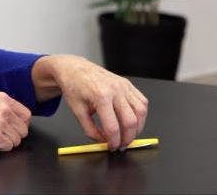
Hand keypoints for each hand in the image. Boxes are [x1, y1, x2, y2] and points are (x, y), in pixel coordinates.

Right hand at [0, 92, 30, 150]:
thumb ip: (3, 109)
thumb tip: (19, 120)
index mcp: (2, 98)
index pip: (26, 115)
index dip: (19, 125)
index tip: (9, 129)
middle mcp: (3, 108)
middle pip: (23, 130)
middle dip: (12, 136)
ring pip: (17, 140)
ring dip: (5, 142)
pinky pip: (8, 147)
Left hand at [32, 55, 147, 150]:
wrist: (75, 69)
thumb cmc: (74, 88)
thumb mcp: (77, 112)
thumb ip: (90, 130)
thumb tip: (103, 141)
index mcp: (101, 96)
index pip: (113, 127)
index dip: (114, 141)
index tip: (112, 147)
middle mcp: (115, 90)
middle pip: (130, 121)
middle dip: (128, 138)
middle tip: (121, 145)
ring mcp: (124, 86)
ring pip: (141, 112)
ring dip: (137, 128)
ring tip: (128, 135)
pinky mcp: (128, 84)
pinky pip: (142, 102)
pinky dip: (140, 115)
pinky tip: (132, 121)